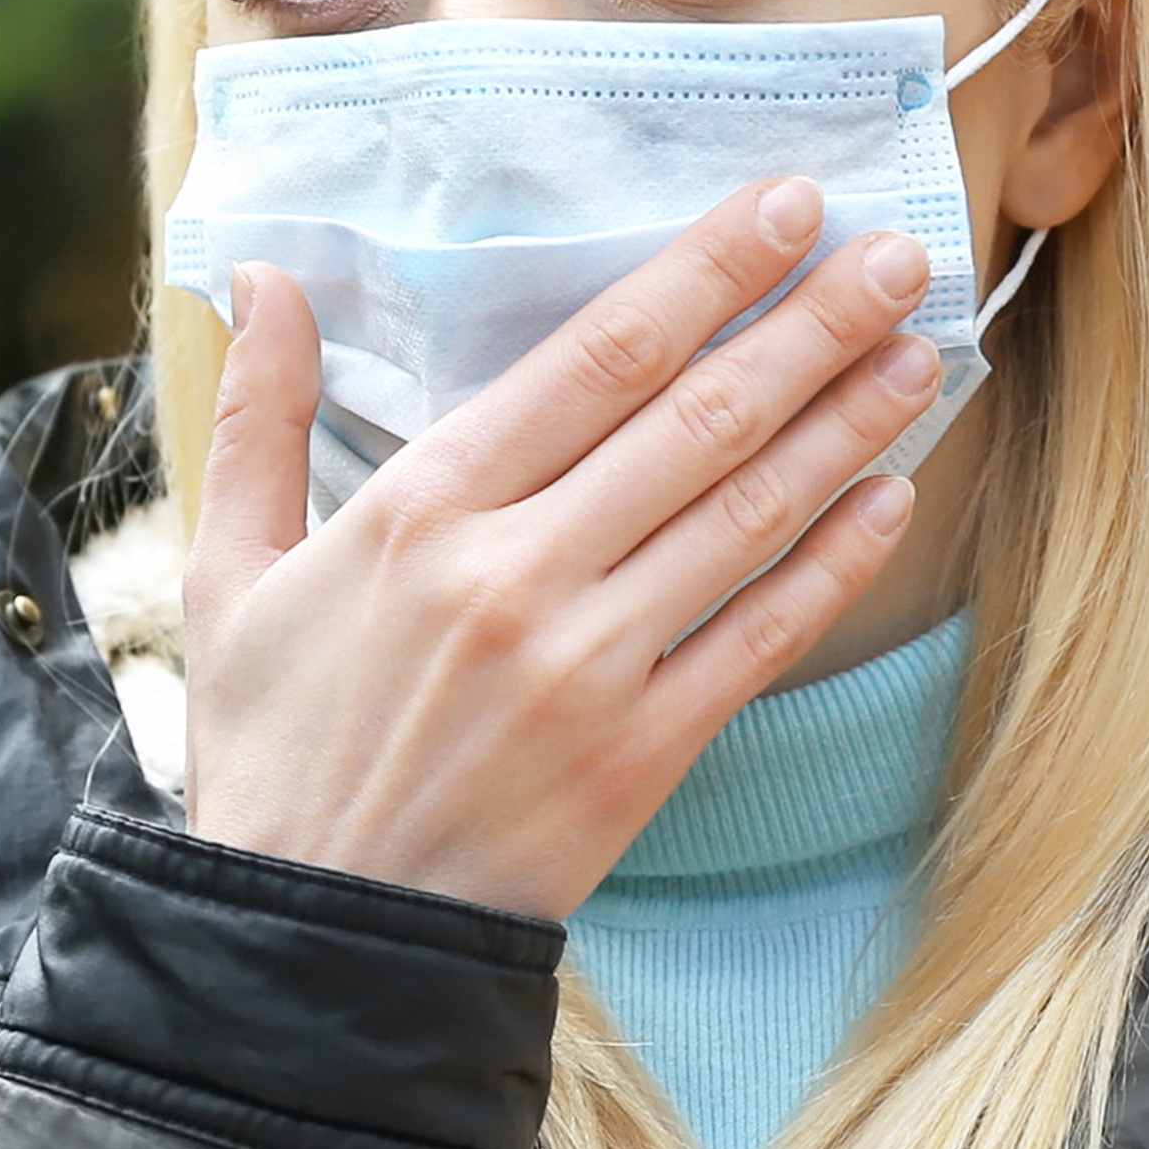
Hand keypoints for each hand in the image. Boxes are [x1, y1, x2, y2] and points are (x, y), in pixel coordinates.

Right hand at [179, 180, 936, 919]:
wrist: (312, 942)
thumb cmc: (272, 752)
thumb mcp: (229, 575)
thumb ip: (259, 416)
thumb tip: (262, 276)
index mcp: (419, 512)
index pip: (594, 357)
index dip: (704, 273)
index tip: (783, 206)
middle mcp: (516, 575)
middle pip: (695, 418)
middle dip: (810, 325)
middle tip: (898, 255)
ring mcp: (588, 668)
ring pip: (744, 515)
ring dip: (845, 425)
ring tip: (919, 352)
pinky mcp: (640, 756)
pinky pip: (760, 638)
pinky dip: (832, 564)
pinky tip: (890, 500)